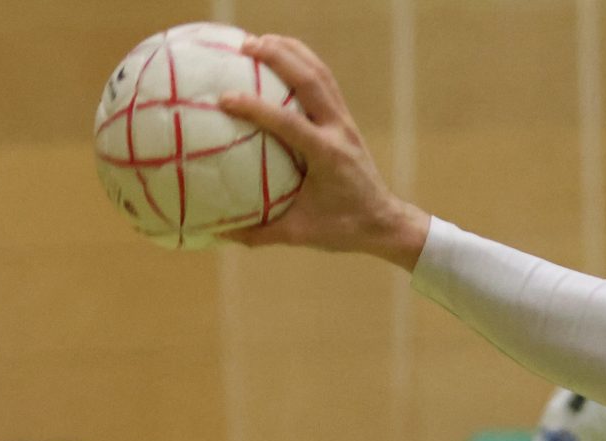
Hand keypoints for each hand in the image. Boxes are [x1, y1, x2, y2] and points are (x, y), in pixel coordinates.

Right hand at [217, 36, 430, 265]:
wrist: (386, 221)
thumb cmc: (344, 228)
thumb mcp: (302, 234)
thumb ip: (261, 234)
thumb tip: (219, 232)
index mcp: (327, 156)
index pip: (289, 124)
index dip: (257, 108)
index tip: (224, 98)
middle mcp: (338, 131)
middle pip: (311, 82)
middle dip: (279, 57)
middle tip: (244, 45)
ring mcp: (344, 122)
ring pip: (320, 74)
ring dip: (291, 51)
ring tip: (258, 40)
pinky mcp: (344, 119)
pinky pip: (324, 82)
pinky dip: (302, 63)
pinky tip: (279, 55)